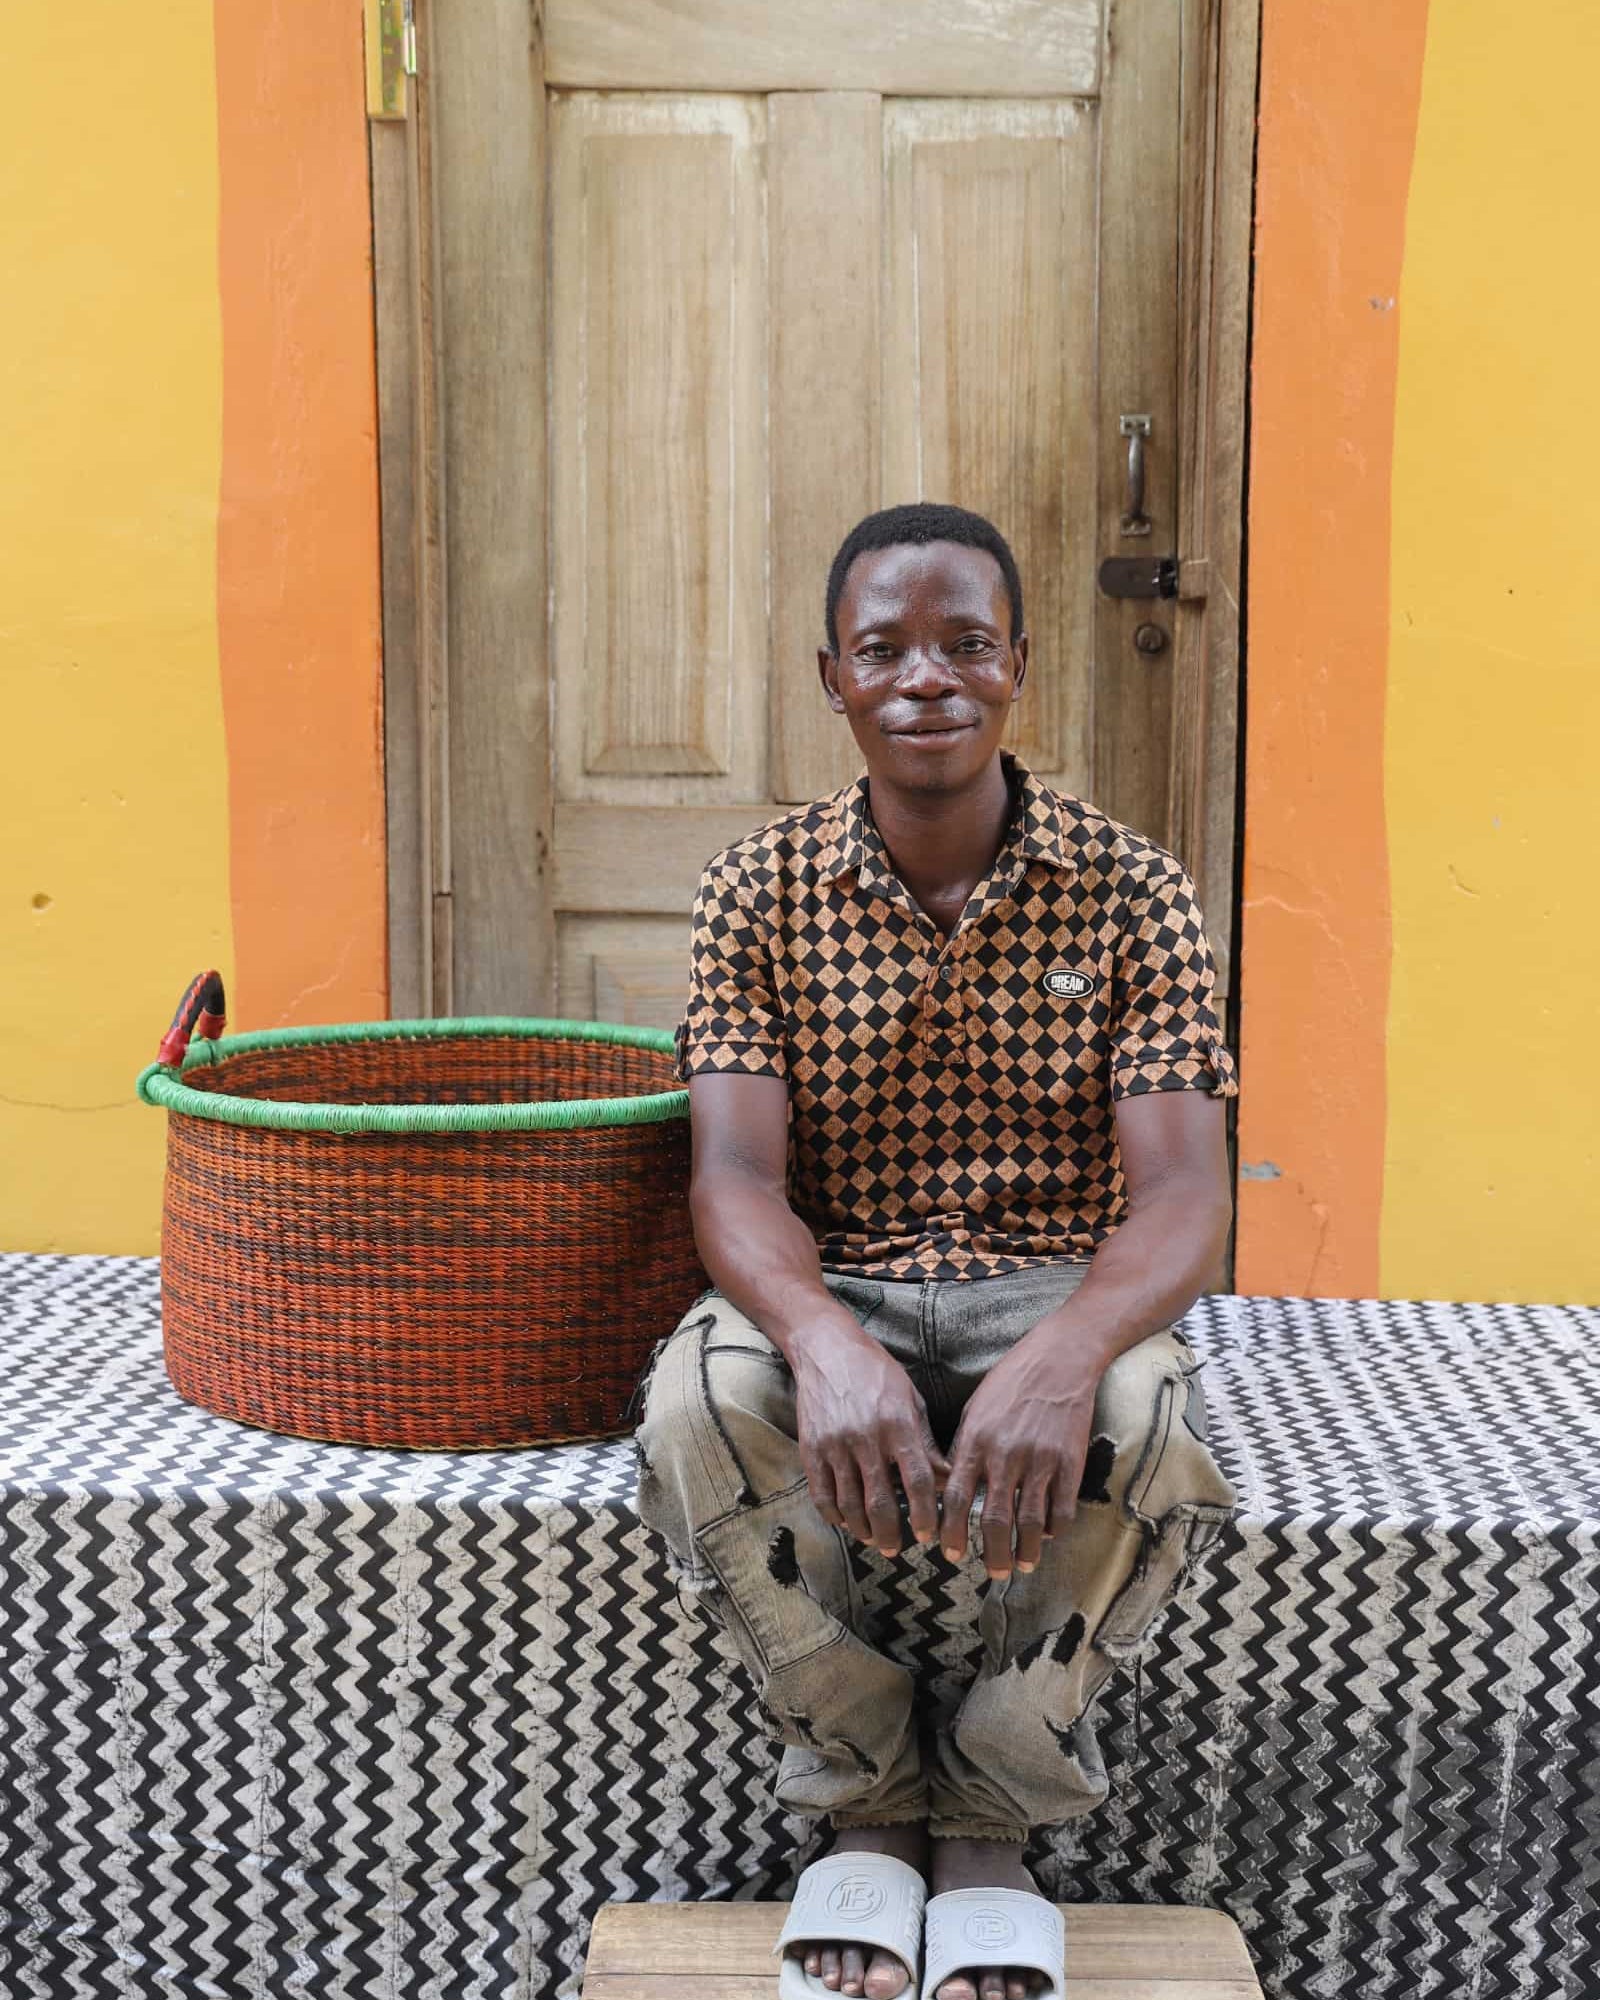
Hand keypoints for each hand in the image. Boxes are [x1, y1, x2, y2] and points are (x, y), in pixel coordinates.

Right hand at [793, 1328, 948, 1557]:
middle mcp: (866, 1436)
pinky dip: (833, 1514)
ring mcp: (835, 1444)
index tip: (928, 1533)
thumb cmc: (876, 1371)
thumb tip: (947, 1479)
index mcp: (897, 1423)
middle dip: (891, 1533)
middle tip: (896, 1548)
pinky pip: (822, 1493)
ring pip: (849, 1503)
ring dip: (862, 1529)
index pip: (918, 1480)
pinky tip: (845, 1522)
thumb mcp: (910, 1397)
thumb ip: (925, 1441)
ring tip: (873, 1539)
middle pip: (880, 1501)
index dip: (925, 1513)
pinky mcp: (810, 1448)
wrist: (826, 1348)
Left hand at [938, 1330, 1103, 1577]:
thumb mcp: (976, 1408)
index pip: (957, 1497)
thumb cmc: (1011, 1381)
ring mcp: (1040, 1459)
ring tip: (1020, 1565)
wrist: (1060, 1358)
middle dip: (990, 1553)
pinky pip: (1062, 1508)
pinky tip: (1047, 1538)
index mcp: (976, 1439)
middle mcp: (1006, 1453)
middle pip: (994, 1519)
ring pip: (1030, 1521)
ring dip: (1024, 1550)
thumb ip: (965, 1449)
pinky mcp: (1071, 1462)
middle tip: (991, 1573)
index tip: (950, 1552)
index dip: (952, 1531)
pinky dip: (1054, 1530)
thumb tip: (953, 1489)